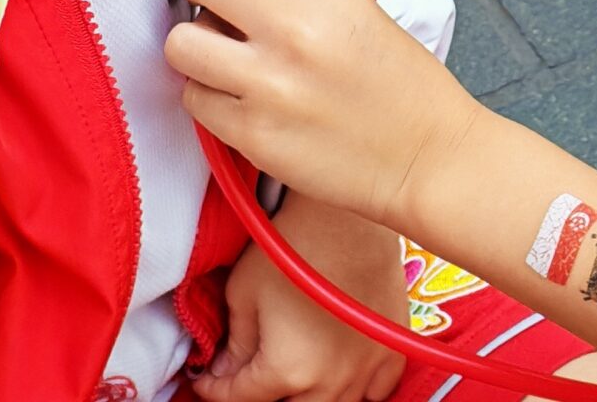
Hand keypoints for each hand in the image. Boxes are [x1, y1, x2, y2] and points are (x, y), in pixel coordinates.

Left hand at [166, 0, 482, 227]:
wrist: (430, 158)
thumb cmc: (404, 90)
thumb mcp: (362, 9)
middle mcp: (294, 28)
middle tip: (218, 14)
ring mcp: (269, 83)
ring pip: (182, 43)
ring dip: (198, 51)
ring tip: (224, 62)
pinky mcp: (252, 133)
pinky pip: (195, 100)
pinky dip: (211, 100)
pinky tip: (242, 102)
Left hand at [197, 193, 407, 401]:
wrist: (345, 214)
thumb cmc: (291, 246)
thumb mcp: (244, 295)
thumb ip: (235, 343)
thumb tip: (226, 368)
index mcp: (289, 371)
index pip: (240, 396)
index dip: (216, 389)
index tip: (206, 380)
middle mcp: (332, 381)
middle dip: (261, 393)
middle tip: (246, 374)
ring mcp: (367, 369)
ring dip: (306, 396)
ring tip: (291, 375)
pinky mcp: (391, 350)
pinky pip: (376, 391)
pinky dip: (356, 391)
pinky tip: (340, 374)